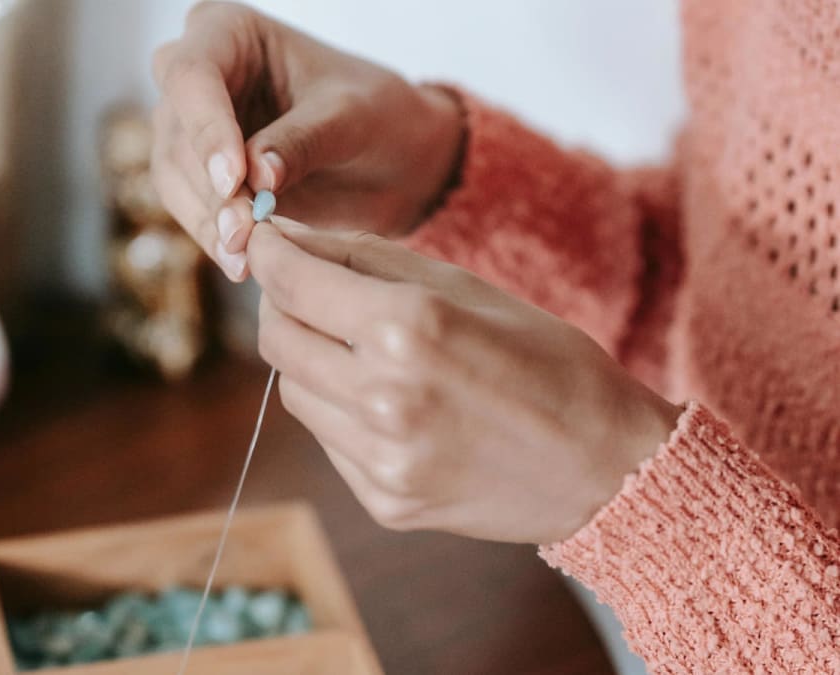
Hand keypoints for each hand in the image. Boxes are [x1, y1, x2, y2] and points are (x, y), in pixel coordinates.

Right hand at [151, 1, 463, 281]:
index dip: (207, 130)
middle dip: (208, 189)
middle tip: (243, 233)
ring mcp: (198, 130)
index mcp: (230, 33)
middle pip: (176, 131)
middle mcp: (201, 76)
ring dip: (207, 222)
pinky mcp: (207, 179)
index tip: (234, 181)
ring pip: (174, 177)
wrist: (396, 159)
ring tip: (245, 259)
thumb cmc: (379, 115)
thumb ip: (302, 141)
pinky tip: (243, 264)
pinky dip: (215, 239)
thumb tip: (255, 179)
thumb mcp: (351, 118)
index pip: (193, 75)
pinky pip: (194, 209)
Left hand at [248, 219, 681, 544]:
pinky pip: (328, 438)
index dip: (268, 253)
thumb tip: (293, 242)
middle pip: (278, 340)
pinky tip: (383, 398)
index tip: (264, 240)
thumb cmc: (547, 360)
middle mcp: (386, 398)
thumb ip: (371, 260)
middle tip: (305, 289)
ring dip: (308, 358)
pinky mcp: (385, 500)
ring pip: (293, 391)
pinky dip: (338, 407)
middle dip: (280, 304)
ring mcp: (382, 460)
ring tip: (354, 346)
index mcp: (411, 329)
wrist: (603, 464)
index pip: (294, 282)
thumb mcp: (467, 287)